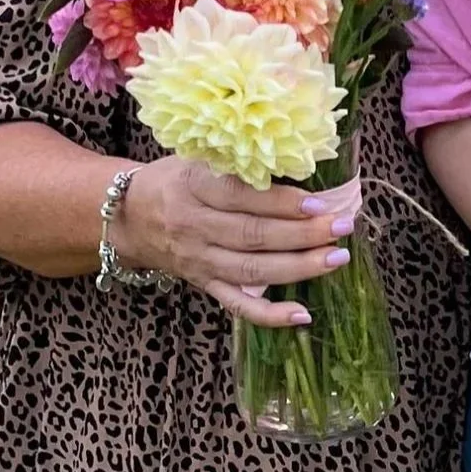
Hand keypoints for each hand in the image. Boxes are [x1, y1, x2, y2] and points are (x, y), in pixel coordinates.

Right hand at [113, 158, 351, 327]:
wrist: (128, 216)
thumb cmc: (174, 179)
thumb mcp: (197, 156)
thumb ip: (239, 162)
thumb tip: (300, 161)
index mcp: (192, 186)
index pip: (241, 196)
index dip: (281, 201)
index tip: (319, 201)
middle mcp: (194, 226)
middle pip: (253, 235)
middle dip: (303, 233)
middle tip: (343, 227)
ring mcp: (199, 261)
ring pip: (252, 270)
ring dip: (299, 268)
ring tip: (336, 258)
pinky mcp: (203, 284)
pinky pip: (237, 304)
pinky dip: (269, 314)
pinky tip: (302, 314)